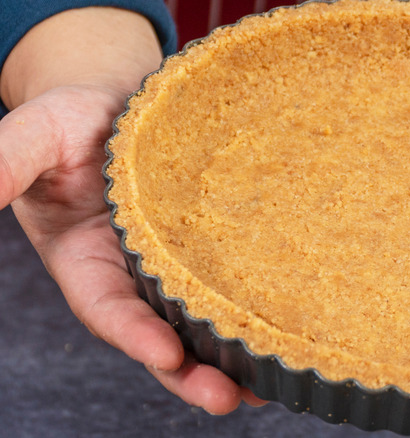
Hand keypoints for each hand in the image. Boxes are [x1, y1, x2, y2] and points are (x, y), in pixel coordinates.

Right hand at [0, 8, 263, 413]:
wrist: (118, 101)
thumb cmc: (70, 118)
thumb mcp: (35, 135)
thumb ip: (7, 163)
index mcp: (85, 261)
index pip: (107, 309)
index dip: (134, 334)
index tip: (166, 355)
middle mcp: (132, 274)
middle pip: (160, 333)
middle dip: (190, 372)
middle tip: (227, 398)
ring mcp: (173, 264)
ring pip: (200, 320)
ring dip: (231, 357)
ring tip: (268, 387)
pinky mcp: (209, 247)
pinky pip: (228, 285)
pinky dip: (253, 313)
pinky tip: (286, 335)